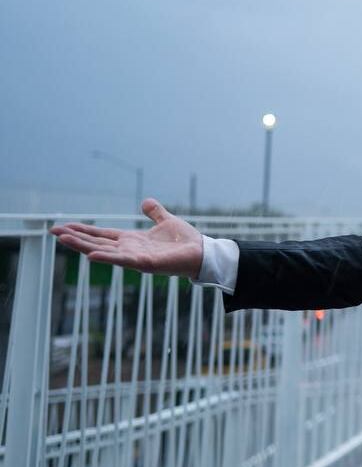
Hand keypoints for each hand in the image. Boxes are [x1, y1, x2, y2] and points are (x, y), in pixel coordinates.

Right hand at [49, 198, 204, 278]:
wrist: (203, 252)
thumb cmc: (185, 241)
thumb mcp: (166, 221)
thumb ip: (155, 213)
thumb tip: (146, 202)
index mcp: (132, 240)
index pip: (101, 235)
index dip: (82, 231)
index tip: (62, 227)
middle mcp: (129, 249)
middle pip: (96, 243)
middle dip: (75, 238)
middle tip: (53, 232)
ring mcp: (136, 258)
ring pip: (104, 251)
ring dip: (83, 247)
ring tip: (63, 240)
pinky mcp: (146, 264)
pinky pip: (123, 261)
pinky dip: (107, 258)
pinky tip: (91, 255)